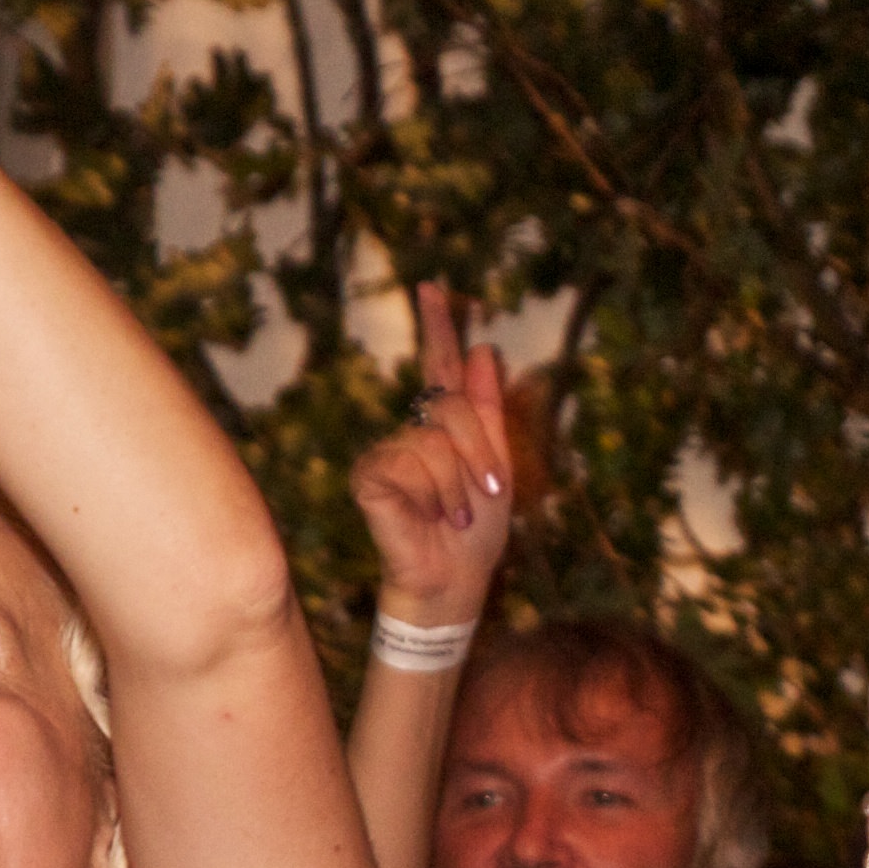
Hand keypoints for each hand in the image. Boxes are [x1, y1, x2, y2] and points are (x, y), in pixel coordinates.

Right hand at [348, 283, 512, 631]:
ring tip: (454, 515)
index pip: (438, 366)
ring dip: (458, 485)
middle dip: (479, 452)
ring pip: (435, 441)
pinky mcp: (370, 476)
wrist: (457, 580)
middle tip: (488, 493)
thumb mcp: (498, 466)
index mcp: (444, 426)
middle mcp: (412, 432)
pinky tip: (427, 517)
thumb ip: (488, 410)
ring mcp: (387, 453)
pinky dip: (432, 494)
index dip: (436, 327)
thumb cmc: (476, 532)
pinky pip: (410, 462)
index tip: (431, 287)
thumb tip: (484, 349)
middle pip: (450, 406)